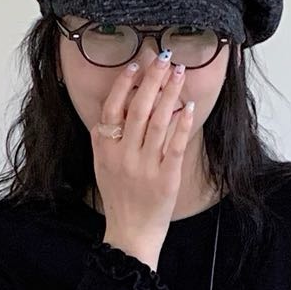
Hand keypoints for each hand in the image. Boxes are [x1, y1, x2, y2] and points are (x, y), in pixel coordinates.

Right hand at [95, 49, 196, 258]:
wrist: (131, 231)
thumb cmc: (119, 197)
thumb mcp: (102, 165)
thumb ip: (105, 137)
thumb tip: (115, 103)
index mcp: (105, 149)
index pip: (113, 107)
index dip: (125, 83)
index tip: (137, 65)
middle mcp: (123, 155)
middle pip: (139, 108)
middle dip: (153, 79)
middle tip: (165, 58)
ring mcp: (145, 167)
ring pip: (159, 121)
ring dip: (170, 93)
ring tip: (179, 73)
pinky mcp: (166, 178)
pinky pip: (175, 144)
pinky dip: (182, 123)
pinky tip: (188, 106)